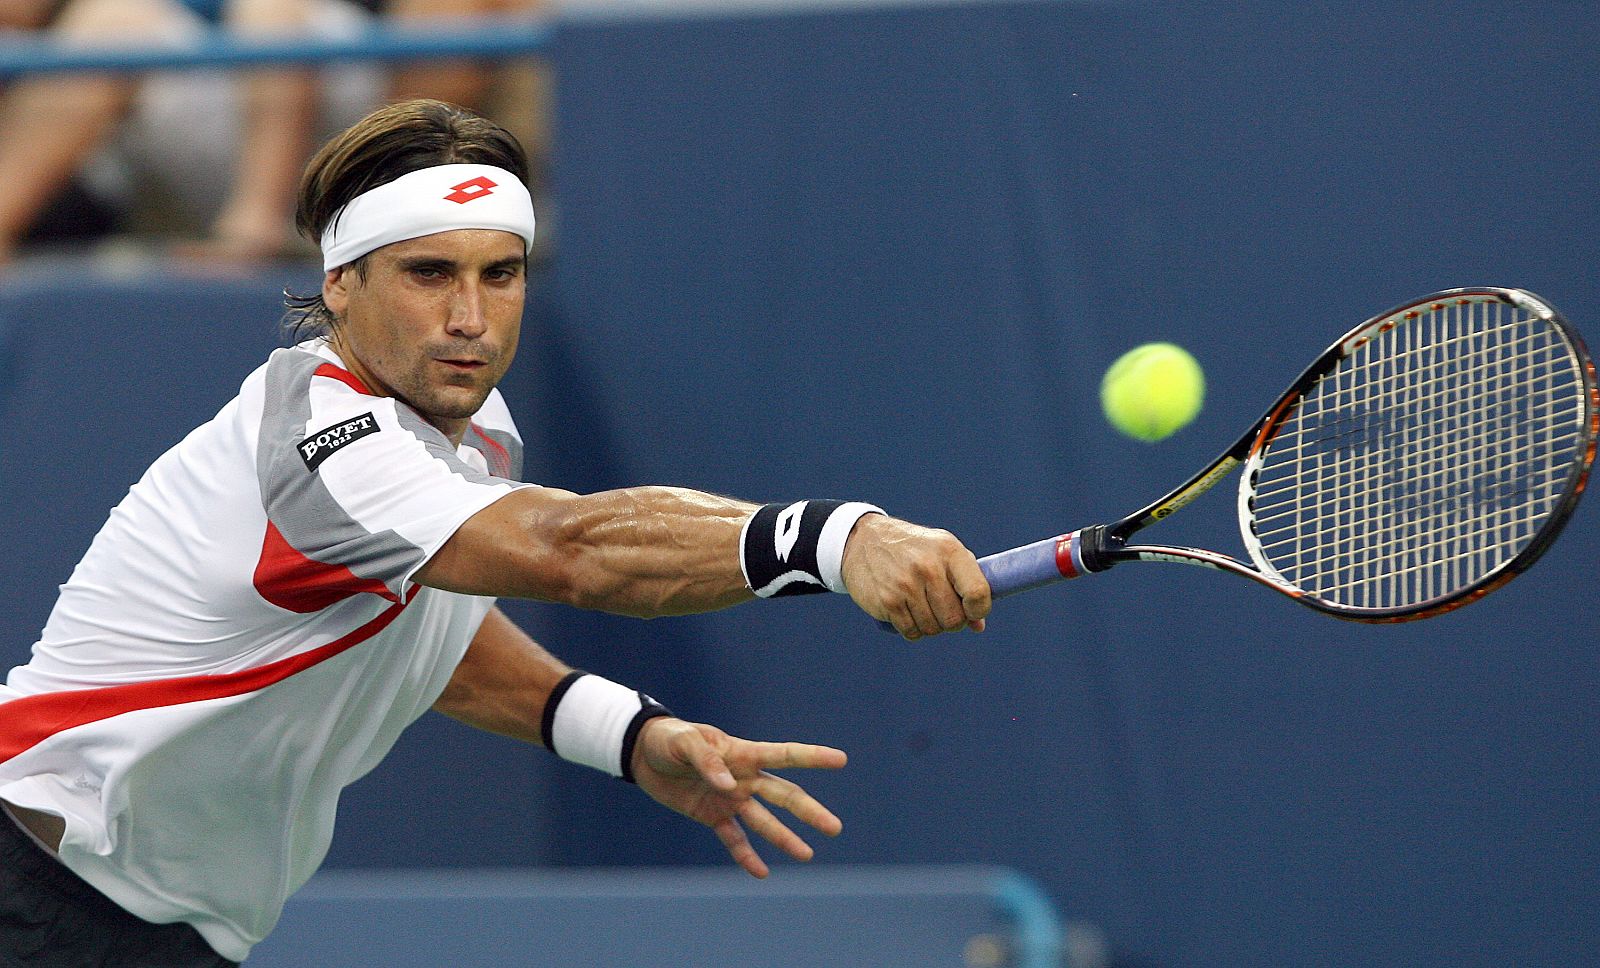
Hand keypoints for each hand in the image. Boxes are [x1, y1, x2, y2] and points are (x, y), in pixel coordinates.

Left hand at [631, 718, 846, 877]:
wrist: (643, 754)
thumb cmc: (667, 739)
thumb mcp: (682, 742)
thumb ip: (707, 761)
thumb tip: (728, 785)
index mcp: (740, 753)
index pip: (783, 755)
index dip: (812, 756)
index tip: (840, 760)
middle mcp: (743, 778)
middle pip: (784, 795)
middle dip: (809, 812)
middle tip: (835, 828)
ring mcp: (730, 799)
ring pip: (765, 821)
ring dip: (786, 838)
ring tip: (807, 855)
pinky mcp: (712, 816)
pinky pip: (733, 839)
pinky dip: (746, 856)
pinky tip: (761, 873)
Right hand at [839, 514, 990, 638]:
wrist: (863, 541)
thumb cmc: (913, 549)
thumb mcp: (942, 552)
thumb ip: (965, 583)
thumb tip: (977, 625)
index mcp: (949, 551)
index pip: (978, 592)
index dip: (979, 609)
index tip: (972, 610)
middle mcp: (928, 567)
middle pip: (955, 619)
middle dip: (952, 621)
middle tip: (941, 609)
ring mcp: (906, 585)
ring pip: (933, 629)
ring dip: (930, 625)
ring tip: (921, 606)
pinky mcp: (888, 601)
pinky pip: (912, 632)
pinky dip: (912, 628)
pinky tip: (906, 610)